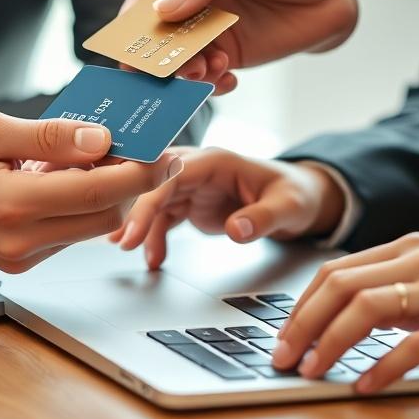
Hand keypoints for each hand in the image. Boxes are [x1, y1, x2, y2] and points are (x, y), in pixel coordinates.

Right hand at [0, 112, 181, 272]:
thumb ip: (50, 136)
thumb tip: (101, 139)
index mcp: (12, 203)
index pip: (98, 192)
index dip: (140, 172)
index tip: (166, 154)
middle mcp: (22, 240)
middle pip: (106, 215)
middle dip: (134, 183)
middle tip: (146, 151)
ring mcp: (24, 257)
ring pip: (93, 228)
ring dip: (109, 195)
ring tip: (101, 159)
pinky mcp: (24, 263)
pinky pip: (71, 235)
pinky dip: (82, 208)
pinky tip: (71, 181)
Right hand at [110, 147, 344, 268]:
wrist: (301, 199)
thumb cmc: (296, 194)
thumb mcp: (288, 207)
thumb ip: (263, 218)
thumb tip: (237, 230)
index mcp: (216, 161)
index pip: (170, 175)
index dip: (148, 200)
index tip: (133, 230)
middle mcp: (198, 169)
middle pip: (153, 182)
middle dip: (131, 207)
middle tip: (117, 239)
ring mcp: (192, 185)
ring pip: (153, 200)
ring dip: (139, 224)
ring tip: (126, 249)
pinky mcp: (191, 202)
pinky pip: (164, 217)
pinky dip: (154, 236)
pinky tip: (152, 258)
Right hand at [122, 0, 357, 93]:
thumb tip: (163, 10)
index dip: (132, 22)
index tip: (127, 46)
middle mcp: (191, 2)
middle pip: (156, 34)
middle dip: (153, 56)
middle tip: (157, 74)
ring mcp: (208, 31)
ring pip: (179, 59)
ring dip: (185, 71)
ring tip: (205, 71)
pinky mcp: (228, 56)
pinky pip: (207, 76)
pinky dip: (210, 83)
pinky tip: (227, 79)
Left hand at [270, 233, 418, 393]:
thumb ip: (393, 286)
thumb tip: (343, 314)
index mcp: (407, 247)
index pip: (335, 270)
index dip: (302, 305)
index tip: (284, 335)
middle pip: (340, 286)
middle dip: (302, 323)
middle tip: (284, 356)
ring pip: (367, 310)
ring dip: (330, 342)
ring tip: (312, 369)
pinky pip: (413, 346)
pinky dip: (382, 367)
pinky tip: (365, 385)